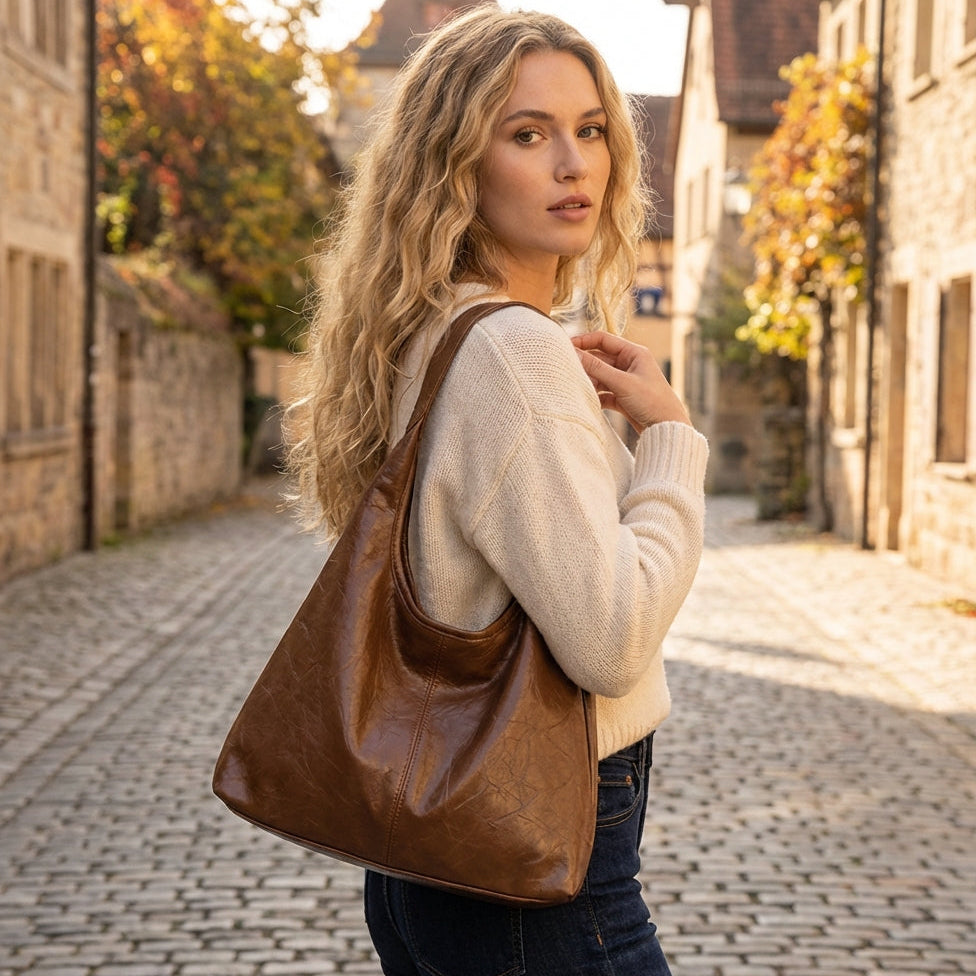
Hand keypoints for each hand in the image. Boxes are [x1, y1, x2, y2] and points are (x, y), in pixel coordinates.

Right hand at [572, 330, 691, 433]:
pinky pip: (604, 392)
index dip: (584, 341)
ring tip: (576, 386)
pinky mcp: (623, 397)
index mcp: (634, 353)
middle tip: (565, 368)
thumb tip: (574, 353)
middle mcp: (630, 364)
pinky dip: (595, 395)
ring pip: (600, 376)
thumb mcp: (622, 382)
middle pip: (599, 358)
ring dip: (589, 381)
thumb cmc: (652, 401)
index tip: (565, 346)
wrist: (668, 428)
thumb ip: (597, 368)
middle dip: (584, 364)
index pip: (603, 339)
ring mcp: (626, 381)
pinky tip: (588, 400)